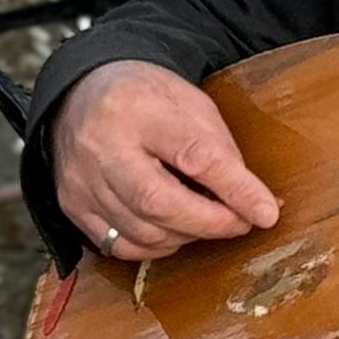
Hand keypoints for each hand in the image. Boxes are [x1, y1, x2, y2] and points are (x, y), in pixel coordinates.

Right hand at [51, 60, 281, 261]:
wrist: (83, 93)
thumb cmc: (146, 98)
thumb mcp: (190, 103)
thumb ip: (219, 150)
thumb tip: (255, 203)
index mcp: (136, 109)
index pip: (193, 155)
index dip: (235, 189)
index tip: (266, 212)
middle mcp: (101, 147)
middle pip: (158, 203)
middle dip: (210, 223)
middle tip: (241, 223)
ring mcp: (81, 180)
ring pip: (142, 231)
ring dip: (187, 236)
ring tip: (209, 222)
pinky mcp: (72, 205)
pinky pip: (120, 245)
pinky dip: (156, 246)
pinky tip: (174, 231)